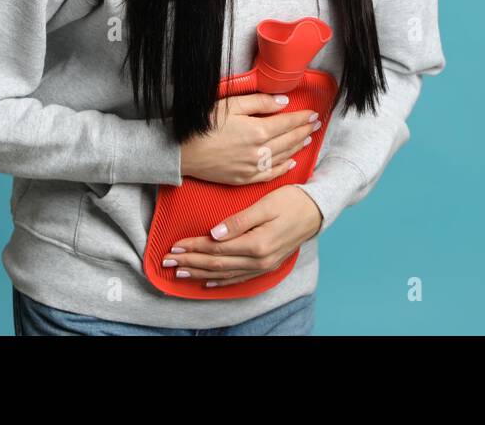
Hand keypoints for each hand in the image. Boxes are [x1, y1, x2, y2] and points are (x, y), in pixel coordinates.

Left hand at [161, 185, 323, 287]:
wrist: (316, 211)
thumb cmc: (291, 201)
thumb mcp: (265, 205)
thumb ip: (239, 221)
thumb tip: (214, 234)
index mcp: (256, 244)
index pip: (216, 249)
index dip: (193, 248)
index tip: (174, 245)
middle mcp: (259, 260)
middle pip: (216, 264)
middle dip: (189, 263)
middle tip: (168, 261)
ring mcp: (263, 266)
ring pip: (224, 274)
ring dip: (199, 273)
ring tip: (180, 272)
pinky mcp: (266, 266)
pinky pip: (239, 278)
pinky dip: (221, 281)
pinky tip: (207, 282)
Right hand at [179, 92, 320, 185]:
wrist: (181, 151)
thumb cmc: (204, 124)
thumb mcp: (231, 105)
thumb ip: (260, 103)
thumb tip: (283, 103)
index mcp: (258, 131)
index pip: (288, 123)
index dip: (302, 118)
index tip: (313, 114)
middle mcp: (259, 151)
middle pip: (289, 140)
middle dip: (304, 131)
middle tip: (316, 125)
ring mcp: (252, 167)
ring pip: (282, 157)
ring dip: (297, 147)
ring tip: (307, 139)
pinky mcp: (244, 179)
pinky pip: (270, 174)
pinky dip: (283, 168)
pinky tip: (291, 162)